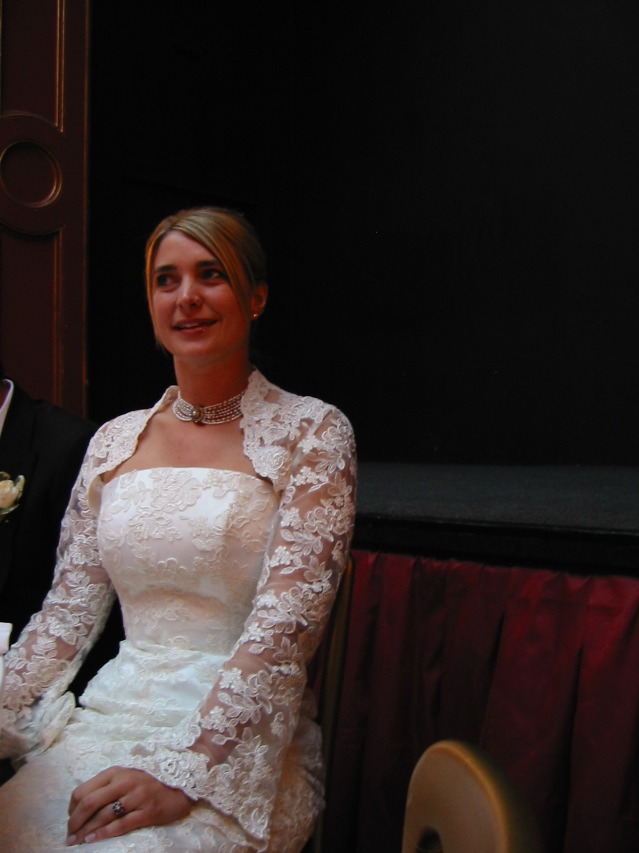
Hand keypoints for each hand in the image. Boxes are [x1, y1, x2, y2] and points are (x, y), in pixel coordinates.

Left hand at [66, 766, 192, 845]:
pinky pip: (121, 825)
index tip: (70, 820)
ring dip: (86, 832)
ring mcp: (137, 796)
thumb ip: (106, 786)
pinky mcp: (148, 811)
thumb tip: (81, 806)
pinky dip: (104, 834)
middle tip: (69, 835)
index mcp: (115, 772)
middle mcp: (125, 782)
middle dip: (75, 822)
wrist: (182, 783)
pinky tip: (93, 841)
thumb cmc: (149, 782)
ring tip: (76, 842)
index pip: (83, 790)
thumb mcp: (126, 777)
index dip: (72, 808)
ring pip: (103, 815)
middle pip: (90, 803)